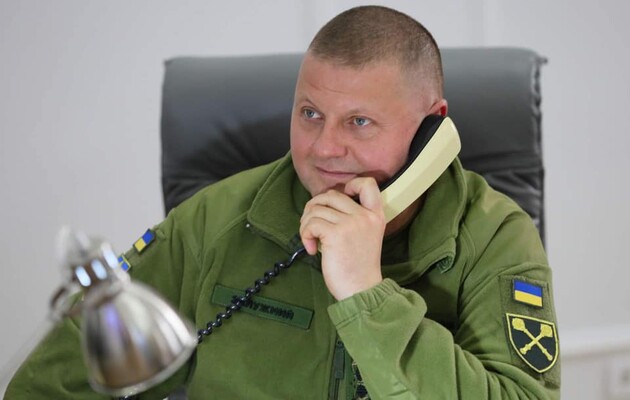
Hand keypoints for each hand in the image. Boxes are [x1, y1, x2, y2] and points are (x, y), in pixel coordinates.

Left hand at [299, 177, 384, 299]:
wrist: (361, 290)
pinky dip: (305, 235)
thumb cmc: (358, 267)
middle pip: (331, 195)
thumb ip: (353, 217)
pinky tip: (312, 249)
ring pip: (316, 209)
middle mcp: (365, 216)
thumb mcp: (365, 236)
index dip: (349, 185)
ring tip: (312, 240)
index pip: (367, 183)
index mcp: (375, 215)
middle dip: (315, 208)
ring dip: (307, 224)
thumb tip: (323, 203)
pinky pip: (311, 223)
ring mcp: (351, 224)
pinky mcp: (335, 234)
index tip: (339, 203)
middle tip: (313, 227)